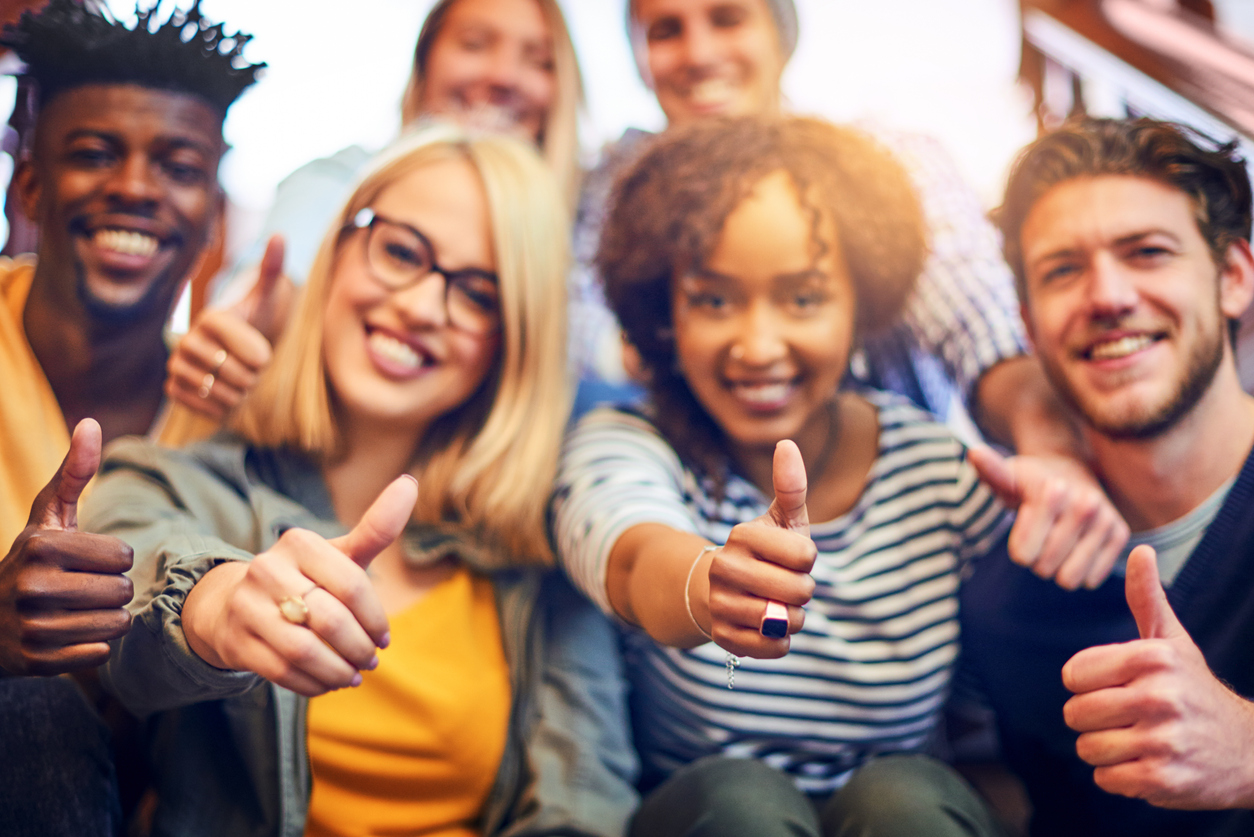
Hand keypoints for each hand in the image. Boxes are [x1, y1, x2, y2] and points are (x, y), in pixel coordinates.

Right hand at [0, 419, 133, 674]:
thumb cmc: (31, 560)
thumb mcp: (47, 517)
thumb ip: (74, 473)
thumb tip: (91, 423)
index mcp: (40, 546)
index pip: (122, 556)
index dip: (111, 559)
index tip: (84, 561)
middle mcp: (32, 585)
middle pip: (122, 590)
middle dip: (111, 590)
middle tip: (81, 589)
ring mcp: (31, 626)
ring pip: (115, 623)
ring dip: (106, 618)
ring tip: (76, 611)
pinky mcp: (35, 661)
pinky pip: (98, 653)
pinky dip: (91, 646)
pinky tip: (67, 635)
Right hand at [165, 235, 292, 418]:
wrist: (231, 348)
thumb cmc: (254, 322)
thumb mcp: (267, 298)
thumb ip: (272, 269)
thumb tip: (280, 235)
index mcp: (211, 318)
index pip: (255, 354)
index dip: (265, 358)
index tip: (261, 350)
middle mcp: (186, 340)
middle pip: (240, 377)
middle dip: (252, 377)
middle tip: (246, 365)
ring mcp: (176, 366)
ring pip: (224, 395)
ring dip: (239, 393)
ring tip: (235, 376)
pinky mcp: (172, 389)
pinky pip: (207, 409)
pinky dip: (221, 407)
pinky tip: (221, 391)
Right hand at [182, 475, 417, 696]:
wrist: (236, 603)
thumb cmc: (306, 578)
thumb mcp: (340, 554)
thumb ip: (376, 528)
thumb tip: (409, 482)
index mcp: (299, 542)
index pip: (352, 585)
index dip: (375, 618)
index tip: (384, 638)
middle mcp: (267, 568)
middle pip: (331, 620)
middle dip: (359, 647)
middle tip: (371, 660)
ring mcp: (246, 605)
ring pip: (304, 650)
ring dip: (338, 670)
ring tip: (353, 675)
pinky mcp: (234, 640)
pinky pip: (280, 671)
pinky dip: (312, 683)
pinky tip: (327, 683)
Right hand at [705, 440, 815, 657]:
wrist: (715, 589)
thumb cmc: (762, 552)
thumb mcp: (780, 519)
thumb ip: (790, 486)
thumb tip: (787, 442)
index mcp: (742, 535)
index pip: (806, 557)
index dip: (807, 560)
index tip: (791, 557)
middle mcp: (725, 568)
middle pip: (799, 591)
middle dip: (802, 591)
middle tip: (786, 584)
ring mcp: (720, 603)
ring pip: (785, 622)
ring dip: (792, 618)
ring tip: (776, 606)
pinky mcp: (722, 636)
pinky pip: (772, 648)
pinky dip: (779, 642)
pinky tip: (767, 627)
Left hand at [969, 446, 1127, 588]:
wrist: (1068, 471)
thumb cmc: (1029, 481)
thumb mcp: (1006, 476)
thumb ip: (990, 471)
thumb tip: (975, 453)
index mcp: (1052, 492)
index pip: (1023, 555)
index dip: (1018, 548)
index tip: (1024, 529)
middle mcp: (1085, 504)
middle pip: (1044, 568)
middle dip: (1037, 559)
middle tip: (1041, 535)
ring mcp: (1105, 520)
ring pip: (1069, 578)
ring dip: (1058, 568)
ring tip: (1057, 542)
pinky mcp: (1119, 534)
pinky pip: (1092, 579)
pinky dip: (1080, 571)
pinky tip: (1076, 548)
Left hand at [1061, 545, 1253, 808]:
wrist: (1247, 750)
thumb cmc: (1193, 688)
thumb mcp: (1172, 642)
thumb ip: (1146, 598)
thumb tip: (1140, 550)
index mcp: (1153, 658)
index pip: (1073, 675)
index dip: (1086, 685)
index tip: (1114, 687)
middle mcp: (1159, 696)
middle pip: (1075, 714)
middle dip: (1093, 720)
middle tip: (1126, 718)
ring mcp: (1162, 740)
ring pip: (1087, 748)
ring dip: (1104, 750)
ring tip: (1136, 740)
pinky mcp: (1163, 779)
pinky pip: (1106, 778)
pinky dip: (1118, 776)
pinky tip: (1146, 764)